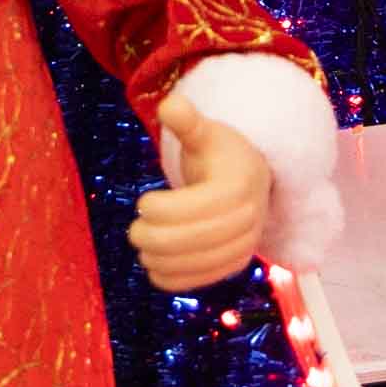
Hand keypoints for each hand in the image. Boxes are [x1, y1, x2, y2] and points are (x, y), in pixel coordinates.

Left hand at [127, 97, 271, 291]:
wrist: (251, 179)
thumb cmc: (221, 153)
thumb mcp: (206, 133)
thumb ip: (187, 122)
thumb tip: (169, 105)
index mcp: (238, 186)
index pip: (195, 208)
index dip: (162, 210)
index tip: (141, 202)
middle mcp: (248, 220)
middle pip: (192, 240)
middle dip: (154, 238)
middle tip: (133, 231)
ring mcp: (244, 246)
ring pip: (195, 265)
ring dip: (160, 260)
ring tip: (142, 248)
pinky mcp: (235, 265)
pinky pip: (202, 281)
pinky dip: (174, 280)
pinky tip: (154, 269)